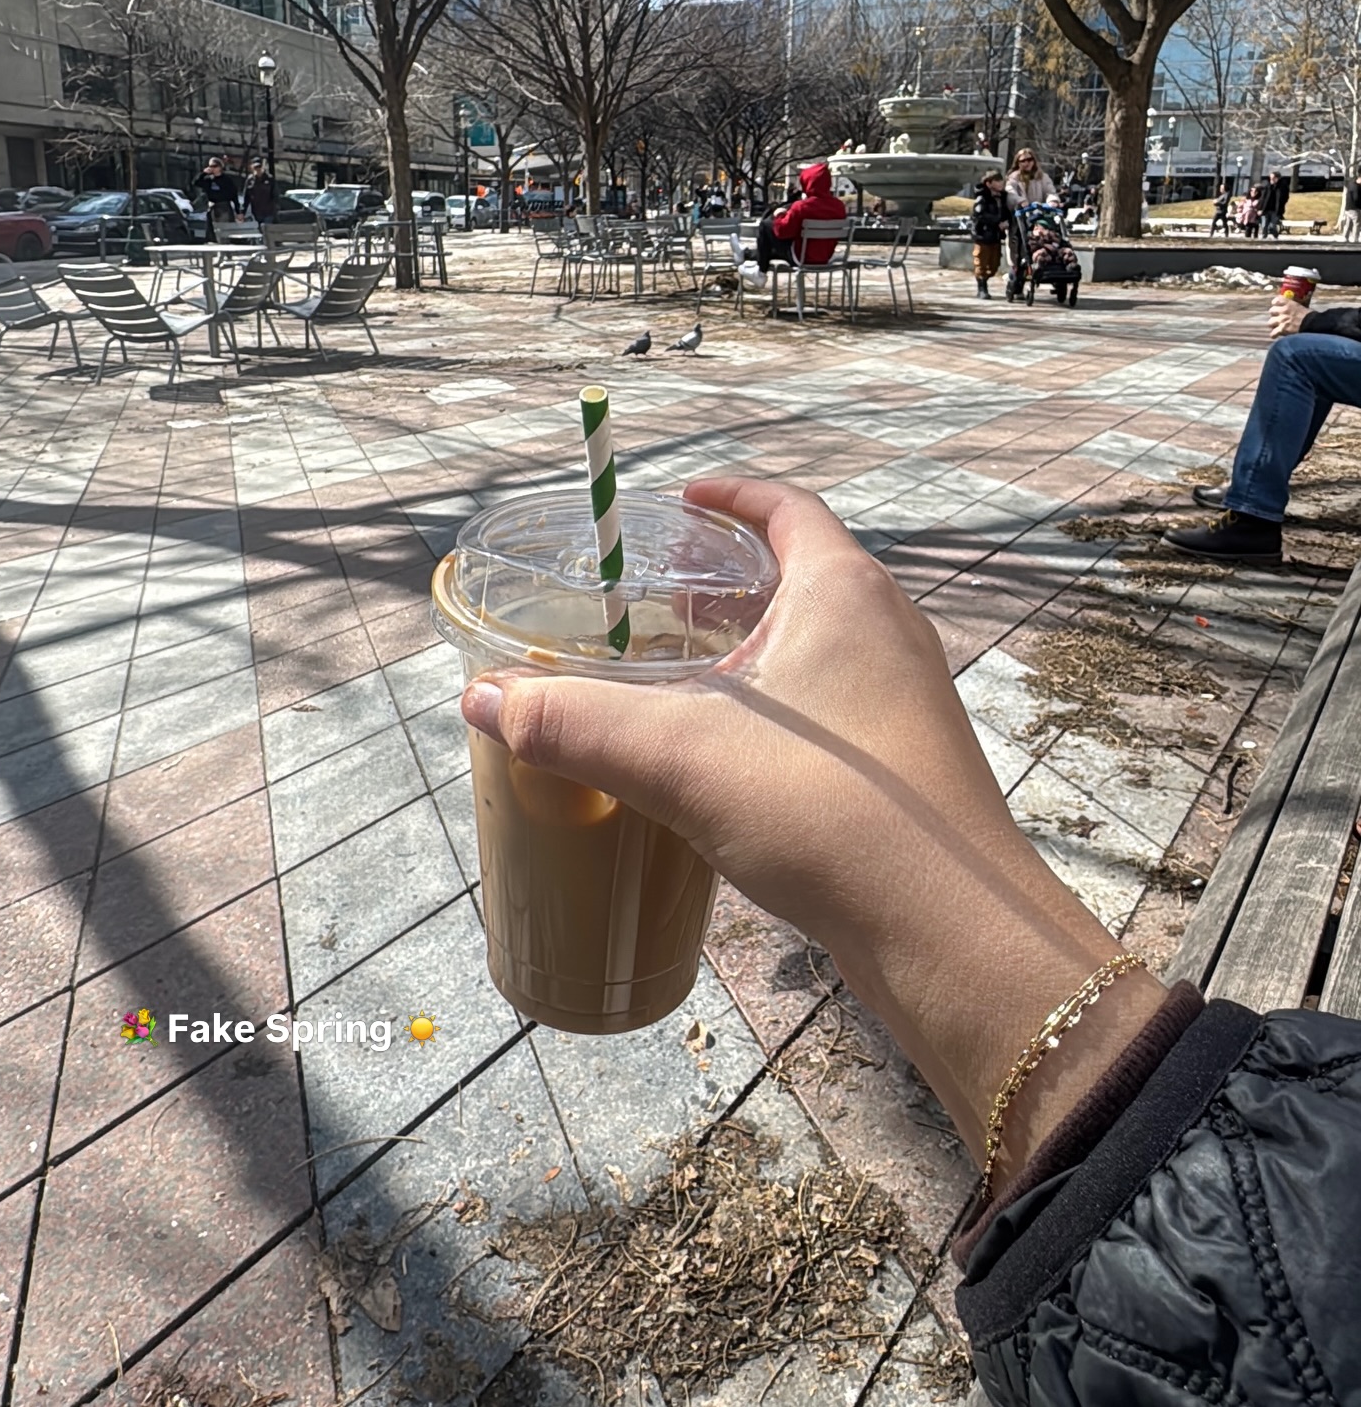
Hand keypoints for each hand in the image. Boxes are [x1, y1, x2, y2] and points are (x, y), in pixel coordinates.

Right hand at [461, 479, 1164, 1181]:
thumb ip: (573, 722)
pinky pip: (833, 706)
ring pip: (817, 646)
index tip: (678, 502)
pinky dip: (777, 706)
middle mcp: (888, 629)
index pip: (787, 508)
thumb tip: (479, 699)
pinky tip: (727, 760)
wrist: (949, 930)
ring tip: (677, 678)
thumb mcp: (678, 755)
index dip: (730, 497)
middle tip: (654, 601)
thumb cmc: (827, 810)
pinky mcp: (908, 763)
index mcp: (845, 591)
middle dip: (725, 582)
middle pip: (801, 573)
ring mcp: (906, 700)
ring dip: (750, 649)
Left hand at [1268, 295, 1306, 337]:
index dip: (1275, 303)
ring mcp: (1281, 321)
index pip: (1276, 300)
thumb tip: (1290, 308)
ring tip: (1277, 326)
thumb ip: (1293, 306)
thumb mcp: (1301, 306)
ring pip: (1270, 322)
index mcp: (1289, 304)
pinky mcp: (1282, 330)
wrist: (1313, 324)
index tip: (1277, 305)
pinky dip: (1274, 335)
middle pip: (1271, 311)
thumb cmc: (1310, 316)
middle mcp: (1283, 311)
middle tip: (1278, 317)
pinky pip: (1273, 333)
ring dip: (1273, 325)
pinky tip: (1276, 335)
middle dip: (1274, 314)